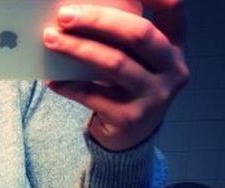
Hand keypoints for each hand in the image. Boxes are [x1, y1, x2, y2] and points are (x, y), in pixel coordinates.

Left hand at [42, 0, 188, 150]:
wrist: (130, 137)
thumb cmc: (127, 88)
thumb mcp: (136, 61)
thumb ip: (122, 39)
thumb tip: (76, 13)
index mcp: (174, 47)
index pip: (173, 9)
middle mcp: (172, 69)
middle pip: (138, 34)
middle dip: (98, 20)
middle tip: (65, 15)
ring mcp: (154, 96)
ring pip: (113, 64)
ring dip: (77, 48)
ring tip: (50, 39)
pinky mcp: (130, 118)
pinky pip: (93, 95)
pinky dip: (68, 85)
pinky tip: (51, 79)